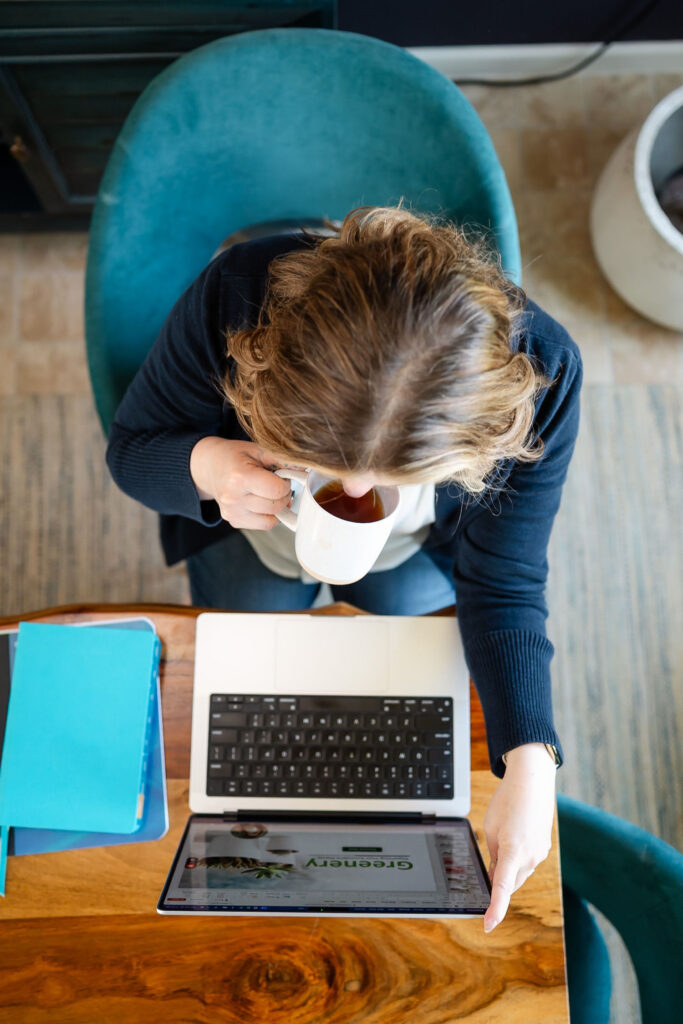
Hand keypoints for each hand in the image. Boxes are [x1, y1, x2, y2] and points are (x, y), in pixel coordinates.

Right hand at [189, 437, 291, 529]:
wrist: (208, 466)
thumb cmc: (233, 456)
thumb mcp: (256, 450)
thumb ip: (281, 460)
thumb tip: (305, 468)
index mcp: (239, 477)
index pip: (277, 490)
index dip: (286, 483)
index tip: (281, 476)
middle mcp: (233, 498)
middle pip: (276, 506)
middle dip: (284, 495)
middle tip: (278, 483)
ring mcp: (232, 513)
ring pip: (272, 519)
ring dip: (278, 507)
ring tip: (270, 492)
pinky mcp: (234, 521)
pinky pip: (264, 525)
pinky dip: (269, 515)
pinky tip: (262, 501)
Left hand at [483, 743, 556, 932]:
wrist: (532, 782)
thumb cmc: (508, 802)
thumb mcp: (491, 828)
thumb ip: (493, 856)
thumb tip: (497, 874)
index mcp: (513, 851)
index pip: (502, 888)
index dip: (495, 909)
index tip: (487, 925)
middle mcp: (531, 857)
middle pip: (510, 882)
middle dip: (498, 878)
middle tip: (490, 854)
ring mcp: (540, 853)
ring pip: (519, 873)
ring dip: (508, 867)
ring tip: (504, 837)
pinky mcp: (544, 848)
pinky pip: (527, 862)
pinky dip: (518, 858)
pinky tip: (515, 838)